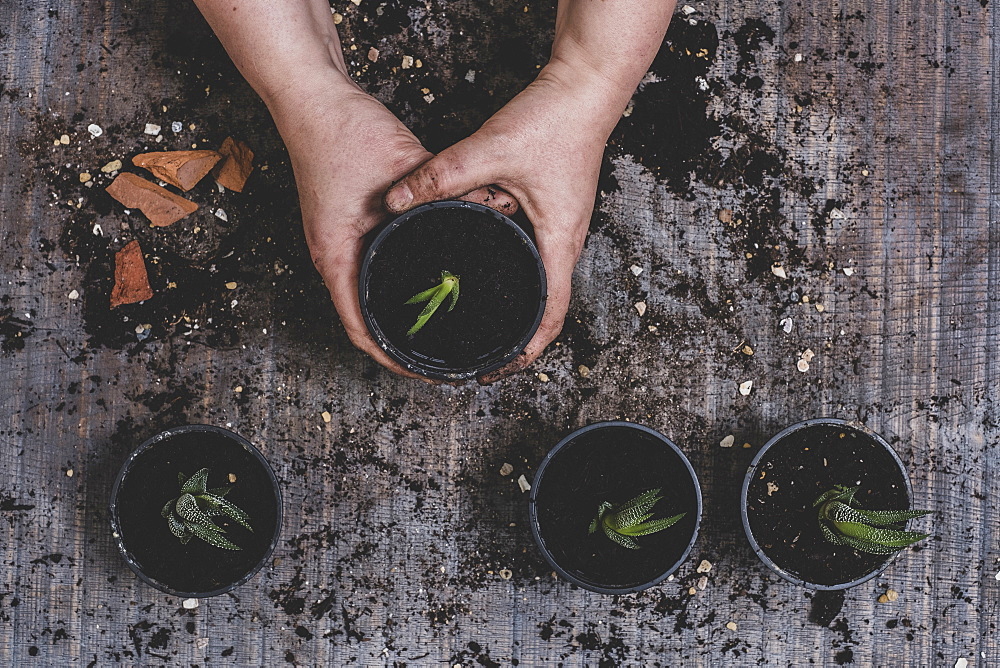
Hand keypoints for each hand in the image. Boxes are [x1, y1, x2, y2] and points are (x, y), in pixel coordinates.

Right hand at [269, 70, 516, 379]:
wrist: (312, 97)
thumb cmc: (342, 133)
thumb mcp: (403, 167)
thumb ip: (444, 195)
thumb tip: (490, 211)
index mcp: (335, 256)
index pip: (362, 330)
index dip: (395, 358)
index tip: (428, 371)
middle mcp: (333, 256)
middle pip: (366, 319)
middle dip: (403, 342)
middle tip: (444, 353)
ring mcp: (337, 242)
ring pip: (369, 294)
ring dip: (400, 313)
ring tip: (440, 325)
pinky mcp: (346, 226)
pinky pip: (373, 268)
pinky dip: (397, 282)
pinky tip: (428, 277)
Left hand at [383, 59, 622, 382]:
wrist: (586, 85)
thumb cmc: (555, 120)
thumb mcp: (491, 150)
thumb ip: (442, 176)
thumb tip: (398, 199)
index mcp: (559, 241)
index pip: (550, 316)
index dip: (525, 352)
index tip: (495, 368)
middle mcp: (564, 241)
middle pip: (545, 307)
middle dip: (515, 336)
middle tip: (478, 352)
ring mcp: (559, 227)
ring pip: (538, 281)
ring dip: (514, 306)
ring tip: (476, 319)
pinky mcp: (550, 210)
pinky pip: (532, 255)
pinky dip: (511, 272)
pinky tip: (480, 265)